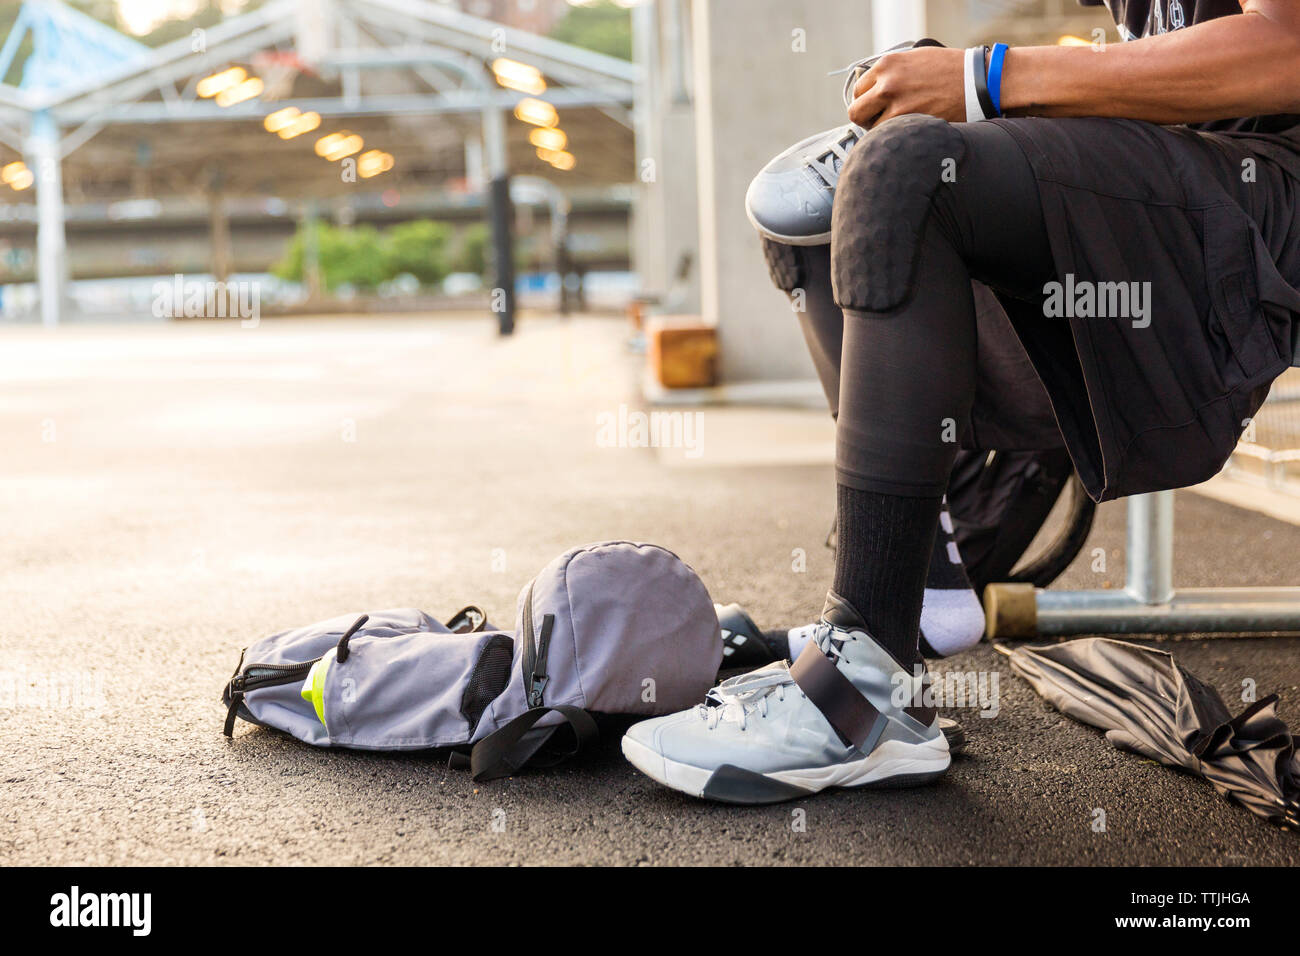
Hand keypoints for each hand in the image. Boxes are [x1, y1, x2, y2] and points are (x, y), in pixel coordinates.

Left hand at [848, 47, 968, 127]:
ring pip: (872, 130)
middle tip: (877, 121)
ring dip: (882, 132)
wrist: (978, 81)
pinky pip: (891, 139)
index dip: (864, 101)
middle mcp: (887, 85)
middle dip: (865, 119)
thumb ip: (889, 72)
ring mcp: (898, 106)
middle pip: (856, 112)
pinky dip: (896, 139)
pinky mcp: (911, 124)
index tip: (873, 107)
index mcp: (887, 65)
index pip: (857, 90)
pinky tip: (908, 134)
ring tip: (899, 127)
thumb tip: (870, 90)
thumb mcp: (913, 59)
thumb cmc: (948, 69)